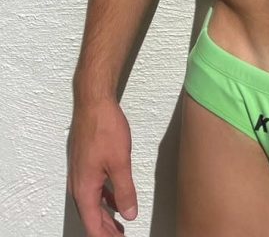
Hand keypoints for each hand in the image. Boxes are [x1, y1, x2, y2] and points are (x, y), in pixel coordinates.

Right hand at [68, 99, 137, 236]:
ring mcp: (81, 174)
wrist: (94, 104)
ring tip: (119, 226)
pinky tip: (116, 200)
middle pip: (91, 217)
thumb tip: (129, 214)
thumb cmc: (104, 130)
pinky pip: (94, 190)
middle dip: (106, 230)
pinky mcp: (86, 164)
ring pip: (92, 204)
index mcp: (85, 189)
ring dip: (106, 216)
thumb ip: (124, 191)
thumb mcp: (120, 163)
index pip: (93, 225)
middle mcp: (79, 185)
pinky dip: (105, 200)